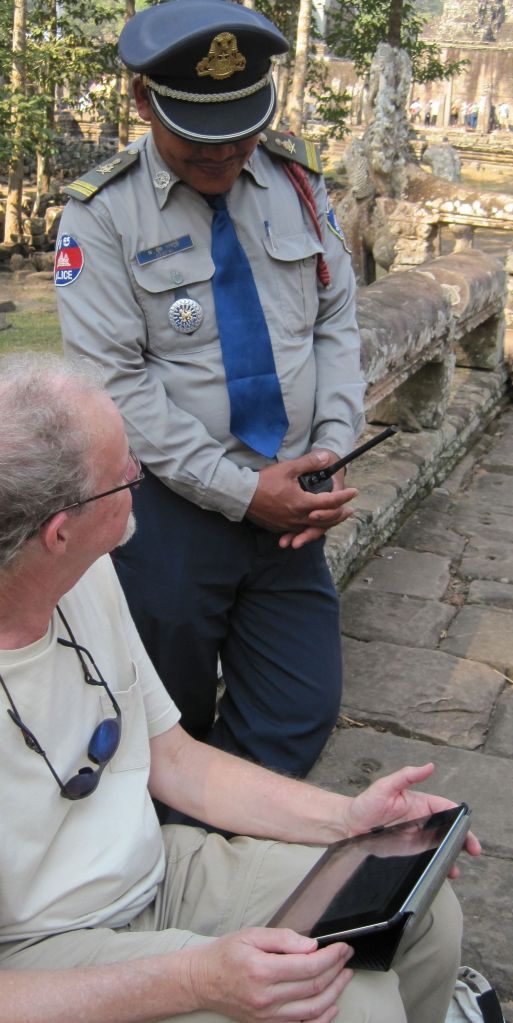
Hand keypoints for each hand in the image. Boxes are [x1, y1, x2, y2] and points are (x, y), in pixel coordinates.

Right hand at [187, 927, 352, 1022]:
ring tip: (345, 976)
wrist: (202, 981)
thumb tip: (311, 945)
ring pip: (313, 1009)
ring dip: (335, 992)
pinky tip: (332, 1005)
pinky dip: (322, 1018)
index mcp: (262, 970)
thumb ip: (282, 938)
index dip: (331, 957)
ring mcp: (267, 1016)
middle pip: (314, 987)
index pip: (308, 966)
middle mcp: (266, 997)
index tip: (342, 947)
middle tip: (347, 957)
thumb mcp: (251, 935)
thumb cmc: (226, 955)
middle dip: (336, 970)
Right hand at [247, 450, 357, 549]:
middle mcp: (298, 518)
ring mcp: (288, 525)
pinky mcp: (280, 528)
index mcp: (302, 503)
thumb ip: (308, 463)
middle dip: (340, 515)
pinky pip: (299, 531)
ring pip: (313, 529)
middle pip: (326, 521)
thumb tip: (324, 457)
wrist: (242, 496)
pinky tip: (312, 524)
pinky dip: (309, 528)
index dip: (345, 497)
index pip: (330, 502)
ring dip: (326, 524)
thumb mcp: (288, 468)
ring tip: (334, 519)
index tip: (354, 492)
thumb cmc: (264, 482)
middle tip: (349, 510)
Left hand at [341, 763, 480, 874]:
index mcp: (420, 804)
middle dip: (462, 840)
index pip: (446, 809)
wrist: (348, 825)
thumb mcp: (385, 786)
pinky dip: (436, 865)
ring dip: (451, 856)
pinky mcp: (408, 852)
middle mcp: (421, 821)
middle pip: (447, 830)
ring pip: (439, 846)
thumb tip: (429, 766)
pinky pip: (426, 858)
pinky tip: (440, 873)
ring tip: (455, 868)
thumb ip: (407, 775)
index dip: (460, 818)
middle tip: (472, 850)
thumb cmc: (365, 803)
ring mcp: (415, 838)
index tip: (468, 827)